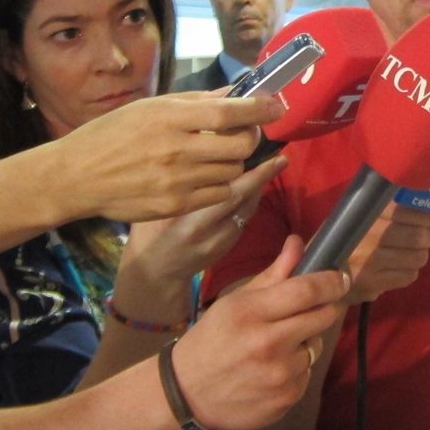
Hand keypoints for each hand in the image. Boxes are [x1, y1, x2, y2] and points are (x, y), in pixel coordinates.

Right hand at [41, 92, 284, 222]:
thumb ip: (195, 102)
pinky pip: (219, 194)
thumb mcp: (149, 107)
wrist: (77, 176)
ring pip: (233, 171)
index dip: (259, 109)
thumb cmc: (112, 134)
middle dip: (250, 137)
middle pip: (239, 145)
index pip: (229, 113)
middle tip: (244, 133)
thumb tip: (233, 93)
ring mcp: (177, 180)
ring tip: (218, 155)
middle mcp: (177, 148)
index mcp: (169, 117)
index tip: (276, 105)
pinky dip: (222, 184)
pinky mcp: (176, 205)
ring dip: (234, 161)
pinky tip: (207, 175)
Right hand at [110, 154, 287, 324]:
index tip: (273, 158)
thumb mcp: (159, 210)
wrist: (155, 272)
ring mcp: (222, 244)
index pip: (230, 196)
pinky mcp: (227, 248)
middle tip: (280, 158)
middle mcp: (211, 236)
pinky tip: (251, 185)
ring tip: (268, 165)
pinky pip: (243, 219)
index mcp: (192, 225)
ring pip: (248, 211)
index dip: (256, 176)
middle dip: (264, 179)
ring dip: (259, 188)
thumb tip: (206, 158)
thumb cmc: (149, 234)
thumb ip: (184, 190)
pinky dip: (250, 200)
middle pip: (245, 203)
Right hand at [172, 235, 348, 429]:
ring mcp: (279, 375)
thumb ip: (273, 274)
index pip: (306, 291)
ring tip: (277, 347)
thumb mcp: (235, 301)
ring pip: (316, 347)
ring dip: (305, 342)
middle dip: (322, 309)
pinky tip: (272, 370)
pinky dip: (296, 369)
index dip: (330, 281)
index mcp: (252, 313)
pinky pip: (307, 375)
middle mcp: (268, 344)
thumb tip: (299, 243)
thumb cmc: (213, 339)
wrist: (188, 392)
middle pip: (322, 317)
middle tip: (308, 311)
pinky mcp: (285, 400)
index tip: (341, 277)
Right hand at [343, 203, 429, 303]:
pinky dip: (410, 271)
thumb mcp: (355, 213)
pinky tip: (399, 266)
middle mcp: (367, 236)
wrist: (317, 272)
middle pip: (419, 236)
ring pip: (418, 257)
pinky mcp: (373, 284)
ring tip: (412, 249)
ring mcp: (370, 263)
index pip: (406, 210)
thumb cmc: (342, 236)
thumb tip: (427, 200)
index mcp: (364, 213)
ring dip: (420, 253)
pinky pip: (409, 276)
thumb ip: (385, 205)